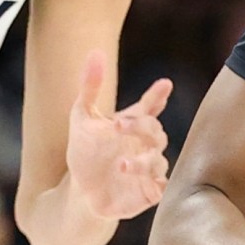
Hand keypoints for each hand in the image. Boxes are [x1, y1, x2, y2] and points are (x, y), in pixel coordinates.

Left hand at [63, 55, 171, 220]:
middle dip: (141, 126)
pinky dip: (157, 185)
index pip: (149, 107)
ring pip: (158, 161)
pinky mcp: (148, 192)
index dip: (157, 96)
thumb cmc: (85, 153)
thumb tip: (95, 52)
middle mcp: (145, 145)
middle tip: (118, 125)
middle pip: (155, 131)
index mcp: (132, 124)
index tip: (164, 85)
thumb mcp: (82, 118)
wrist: (81, 192)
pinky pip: (161, 188)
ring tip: (121, 165)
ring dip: (144, 162)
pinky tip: (148, 184)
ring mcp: (149, 168)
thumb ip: (90, 86)